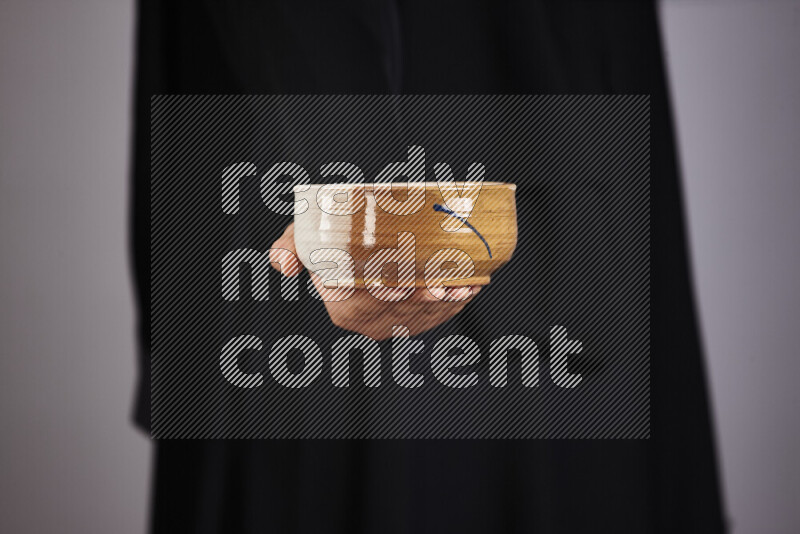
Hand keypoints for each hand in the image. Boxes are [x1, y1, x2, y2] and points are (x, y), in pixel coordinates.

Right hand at [269, 223, 482, 339]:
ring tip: (462, 283)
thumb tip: (284, 264)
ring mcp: (396, 324)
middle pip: (400, 310)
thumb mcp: (305, 235)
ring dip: (446, 301)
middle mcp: (368, 323)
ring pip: (424, 315)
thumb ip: (290, 245)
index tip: (405, 281)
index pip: (365, 304)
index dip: (385, 295)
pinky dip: (456, 301)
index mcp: (342, 307)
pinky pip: (440, 315)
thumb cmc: (331, 239)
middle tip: (444, 280)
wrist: (358, 243)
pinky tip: (470, 286)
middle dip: (423, 299)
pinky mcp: (418, 321)